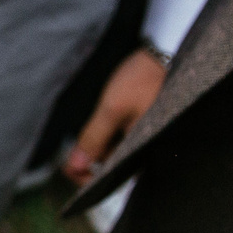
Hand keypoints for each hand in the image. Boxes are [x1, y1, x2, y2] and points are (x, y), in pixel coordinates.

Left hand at [62, 47, 166, 182]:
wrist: (167, 51)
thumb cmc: (143, 78)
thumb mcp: (112, 108)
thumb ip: (94, 138)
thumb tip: (75, 166)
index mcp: (144, 153)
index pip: (109, 180)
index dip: (84, 177)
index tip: (66, 167)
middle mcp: (149, 151)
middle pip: (112, 168)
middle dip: (90, 159)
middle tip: (74, 146)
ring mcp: (148, 139)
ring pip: (116, 152)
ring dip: (98, 146)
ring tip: (91, 129)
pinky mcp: (147, 127)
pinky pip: (123, 139)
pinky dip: (109, 136)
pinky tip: (105, 121)